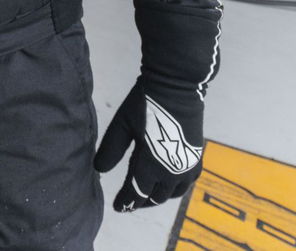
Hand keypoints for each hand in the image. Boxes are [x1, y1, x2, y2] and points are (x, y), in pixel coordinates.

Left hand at [92, 79, 204, 211]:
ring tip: (145, 195)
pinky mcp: (196, 158)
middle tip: (128, 201)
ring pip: (172, 193)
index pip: (137, 192)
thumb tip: (98, 170)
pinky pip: (186, 184)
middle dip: (140, 201)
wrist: (177, 87)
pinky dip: (175, 189)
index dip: (126, 201)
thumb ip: (111, 150)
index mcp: (152, 164)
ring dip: (158, 197)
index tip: (117, 207)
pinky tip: (167, 184)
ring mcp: (187, 166)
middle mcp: (172, 171)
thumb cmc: (145, 104)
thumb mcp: (122, 125)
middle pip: (155, 196)